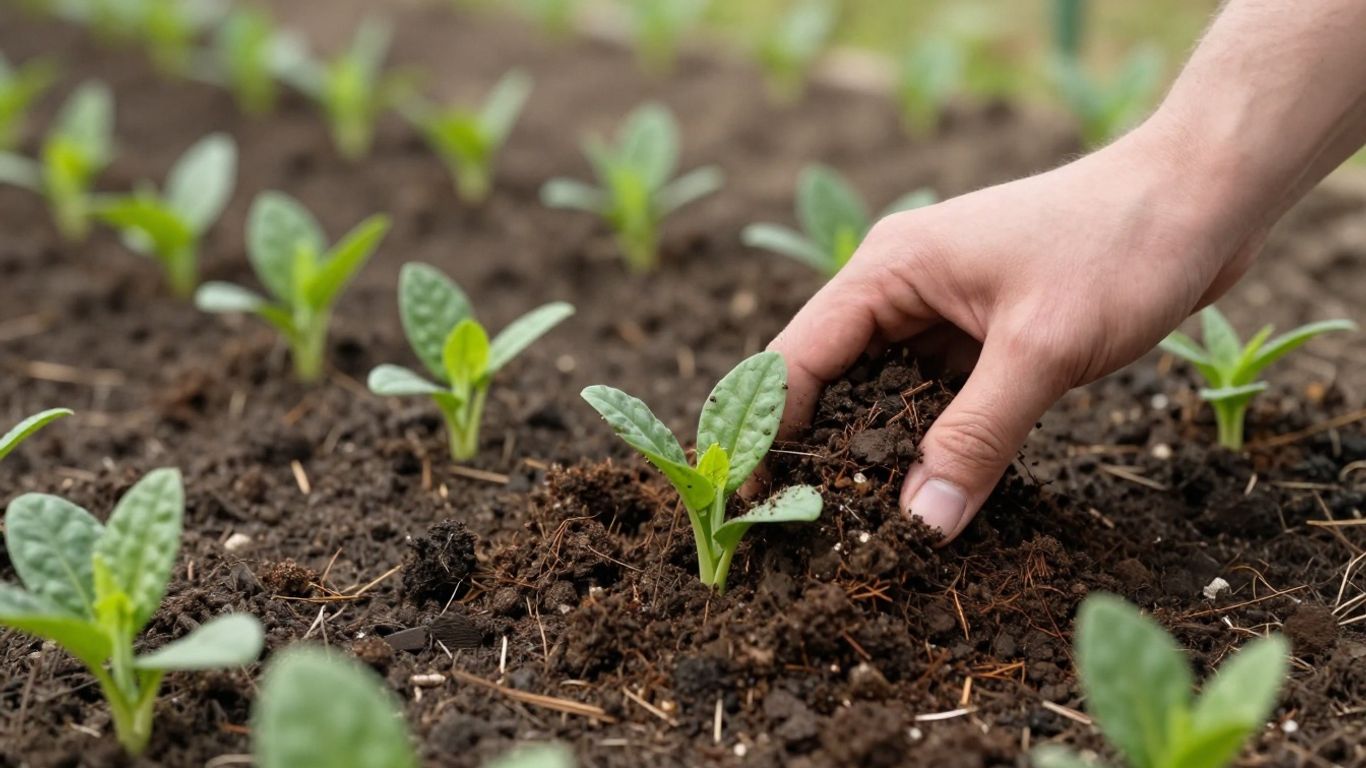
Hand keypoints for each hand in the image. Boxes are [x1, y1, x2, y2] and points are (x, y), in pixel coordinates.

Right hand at [769, 124, 1264, 541]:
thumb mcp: (1041, 350)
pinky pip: (936, 393)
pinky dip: (930, 437)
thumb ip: (975, 438)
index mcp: (888, 270)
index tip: (756, 503)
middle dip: (820, 448)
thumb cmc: (1120, 245)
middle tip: (810, 527)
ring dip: (878, 448)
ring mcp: (942, 307)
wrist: (1205, 195)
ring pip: (885, 391)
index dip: (771, 433)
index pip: (796, 360)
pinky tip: (933, 486)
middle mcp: (901, 286)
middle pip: (830, 378)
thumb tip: (919, 524)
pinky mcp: (984, 330)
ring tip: (862, 521)